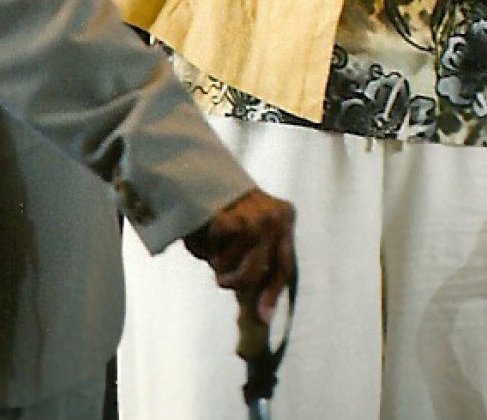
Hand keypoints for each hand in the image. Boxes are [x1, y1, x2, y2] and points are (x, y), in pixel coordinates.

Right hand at [185, 186, 295, 320]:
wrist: (204, 169)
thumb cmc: (232, 206)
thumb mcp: (258, 228)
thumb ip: (263, 258)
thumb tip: (262, 315)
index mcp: (286, 218)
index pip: (285, 265)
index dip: (272, 293)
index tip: (263, 317)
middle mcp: (274, 217)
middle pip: (254, 273)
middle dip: (234, 281)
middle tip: (221, 278)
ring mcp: (251, 217)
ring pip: (227, 265)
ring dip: (214, 260)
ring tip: (212, 241)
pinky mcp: (226, 217)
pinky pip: (210, 252)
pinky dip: (200, 247)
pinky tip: (201, 228)